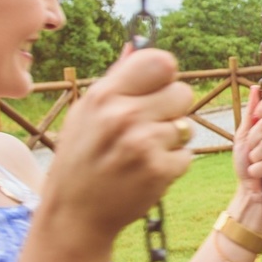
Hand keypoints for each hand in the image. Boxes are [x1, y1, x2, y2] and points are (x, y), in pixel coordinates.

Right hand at [44, 47, 194, 237]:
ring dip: (171, 140)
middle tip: (149, 127)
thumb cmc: (81, 159)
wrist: (75, 214)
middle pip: (183, 92)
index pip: (160, 62)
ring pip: (186, 125)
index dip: (165, 76)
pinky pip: (186, 154)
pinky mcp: (160, 170)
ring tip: (141, 153)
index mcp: (104, 95)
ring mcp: (143, 144)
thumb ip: (115, 81)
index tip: (157, 88)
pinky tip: (146, 172)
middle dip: (173, 109)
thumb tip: (136, 46)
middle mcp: (124, 116)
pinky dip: (172, 164)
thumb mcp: (86, 114)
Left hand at [232, 88, 261, 207]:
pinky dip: (260, 168)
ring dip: (256, 157)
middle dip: (253, 141)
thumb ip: (251, 113)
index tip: (256, 116)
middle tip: (253, 152)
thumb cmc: (247, 162)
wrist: (250, 189)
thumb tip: (255, 88)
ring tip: (258, 164)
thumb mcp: (244, 135)